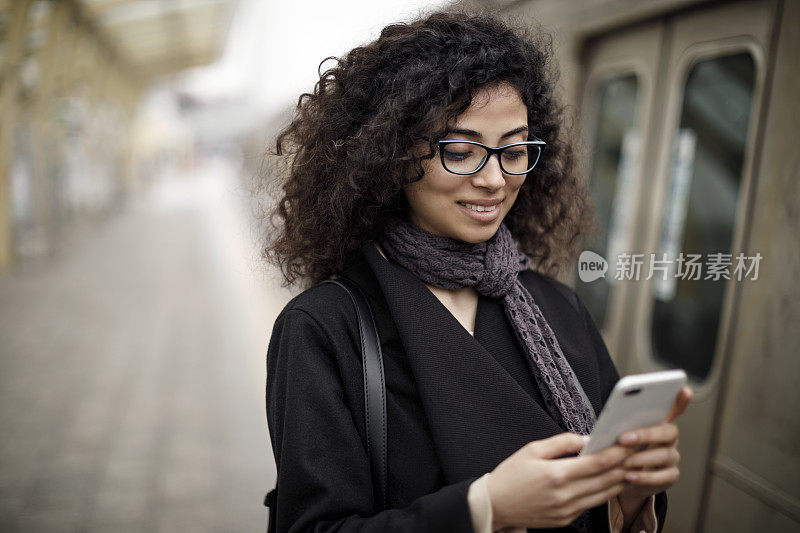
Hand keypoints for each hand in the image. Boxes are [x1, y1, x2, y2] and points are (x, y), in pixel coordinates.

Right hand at [486, 432, 635, 529]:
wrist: (495, 505)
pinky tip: (610, 483)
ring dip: (619, 481)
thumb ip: (561, 442)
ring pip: (603, 495)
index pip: (596, 463)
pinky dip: (604, 493)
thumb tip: (586, 439)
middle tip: (637, 454)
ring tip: (631, 467)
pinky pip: (591, 505)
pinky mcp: (566, 520)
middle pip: (605, 480)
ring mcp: (566, 510)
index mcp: (556, 474)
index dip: (616, 453)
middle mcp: (564, 495)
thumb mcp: (532, 450)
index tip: (628, 444)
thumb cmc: (510, 475)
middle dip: (624, 465)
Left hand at [617, 385, 693, 501]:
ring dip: (642, 458)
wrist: (624, 477)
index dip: (681, 400)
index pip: (674, 407)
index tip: (684, 389)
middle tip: (624, 438)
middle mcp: (670, 438)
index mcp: (658, 422)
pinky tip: (629, 476)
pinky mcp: (670, 476)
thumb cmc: (622, 448)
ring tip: (623, 461)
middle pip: (669, 432)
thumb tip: (613, 414)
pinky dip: (644, 476)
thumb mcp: (619, 432)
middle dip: (646, 434)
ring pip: (665, 455)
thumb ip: (621, 421)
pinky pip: (662, 476)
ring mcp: (672, 457)